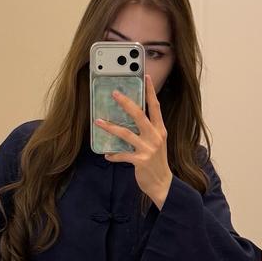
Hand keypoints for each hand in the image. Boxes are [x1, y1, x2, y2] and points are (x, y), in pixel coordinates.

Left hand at [94, 74, 172, 207]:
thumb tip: (130, 120)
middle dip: (126, 103)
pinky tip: (107, 155)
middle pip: (139, 115)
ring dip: (110, 127)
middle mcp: (155, 137)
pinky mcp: (140, 161)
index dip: (150, 91)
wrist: (163, 184)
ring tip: (98, 122)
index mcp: (160, 130)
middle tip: (114, 94)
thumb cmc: (157, 163)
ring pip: (126, 133)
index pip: (156, 106)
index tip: (145, 76)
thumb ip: (147, 131)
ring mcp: (148, 149)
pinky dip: (113, 155)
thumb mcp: (157, 144)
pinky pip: (122, 154)